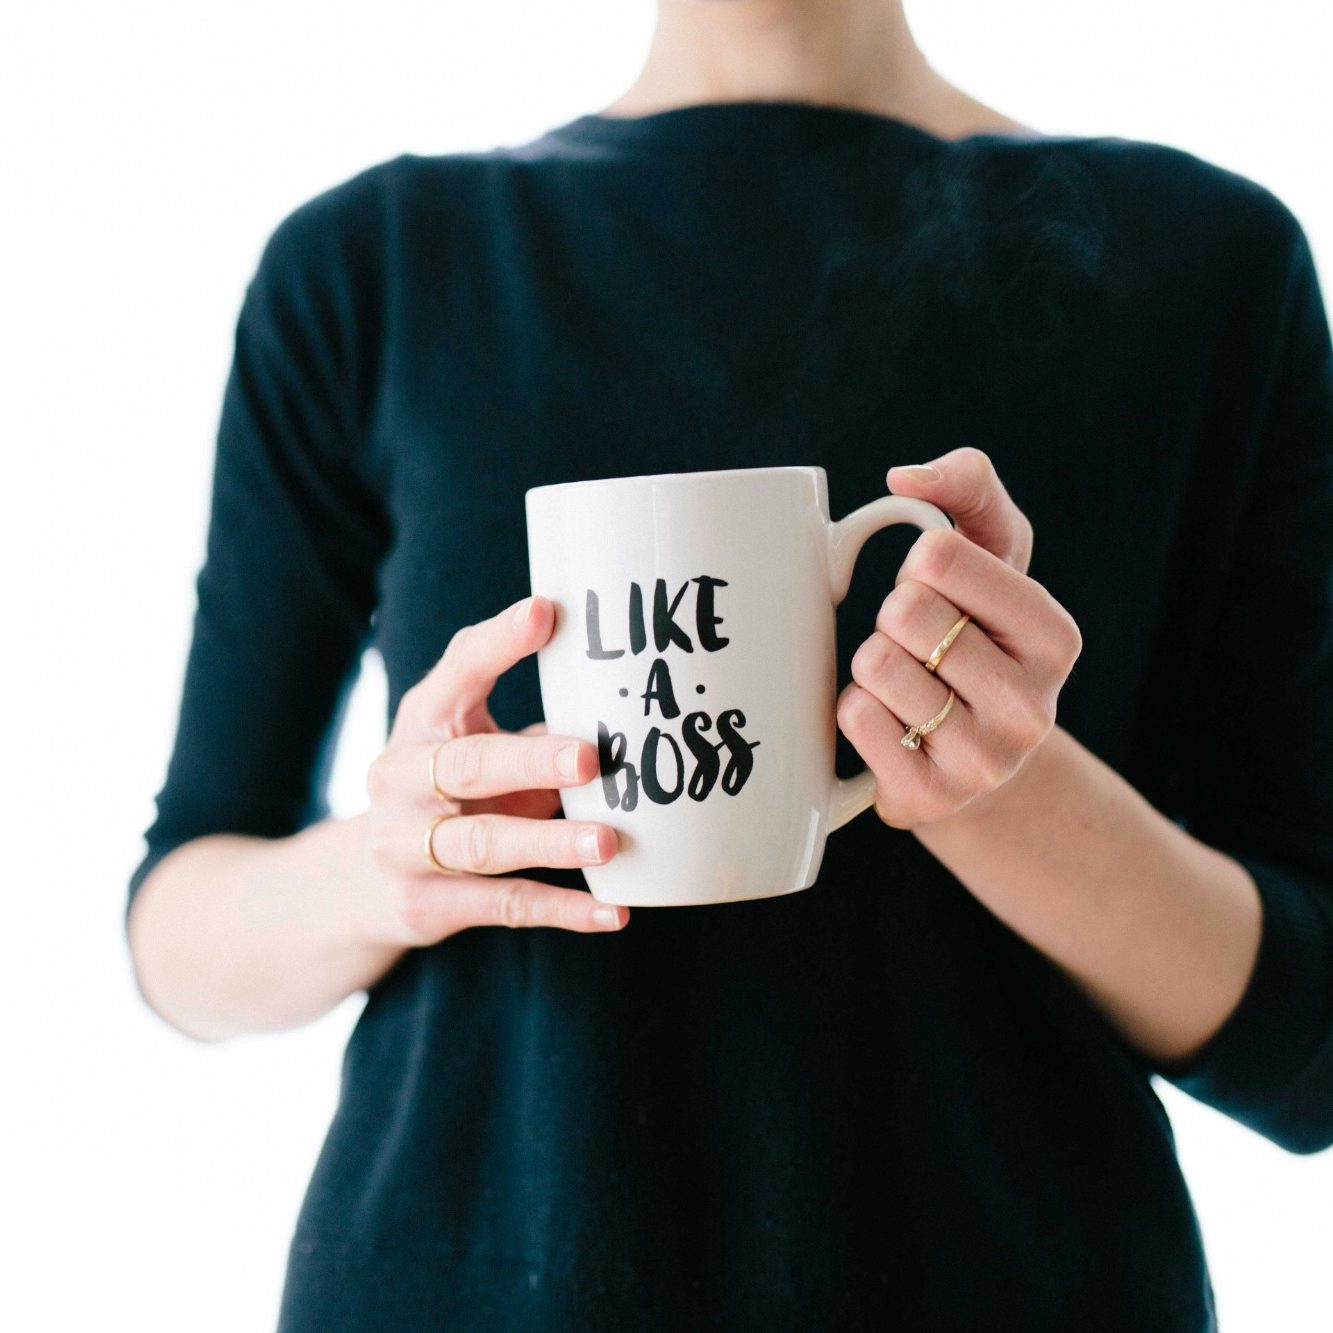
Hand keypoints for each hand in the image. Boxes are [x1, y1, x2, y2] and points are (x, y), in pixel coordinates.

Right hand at [360, 594, 626, 944]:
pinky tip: (614, 912)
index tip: (547, 614)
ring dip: (550, 842)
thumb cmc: (451, 790)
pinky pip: (503, 906)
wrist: (367, 881)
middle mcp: (401, 778)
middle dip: (531, 761)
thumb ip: (533, 724)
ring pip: (483, 844)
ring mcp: (404, 845)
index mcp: (422, 720)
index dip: (499, 643)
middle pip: (468, 766)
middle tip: (591, 758)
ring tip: (609, 842)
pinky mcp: (425, 905)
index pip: (457, 671)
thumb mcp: (474, 742)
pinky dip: (562, 910)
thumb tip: (629, 703)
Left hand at [835, 446, 1082, 829]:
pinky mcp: (930, 798)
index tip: (937, 591)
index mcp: (1054, 636)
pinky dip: (854, 709)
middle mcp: (1032, 705)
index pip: (938, 558)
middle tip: (918, 645)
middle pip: (903, 612)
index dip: (918, 566)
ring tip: (906, 685)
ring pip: (875, 665)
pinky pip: (854, 717)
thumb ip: (968, 487)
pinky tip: (890, 724)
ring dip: (872, 666)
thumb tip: (905, 478)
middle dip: (893, 618)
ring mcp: (985, 761)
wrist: (972, 760)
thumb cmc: (976, 636)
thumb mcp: (991, 554)